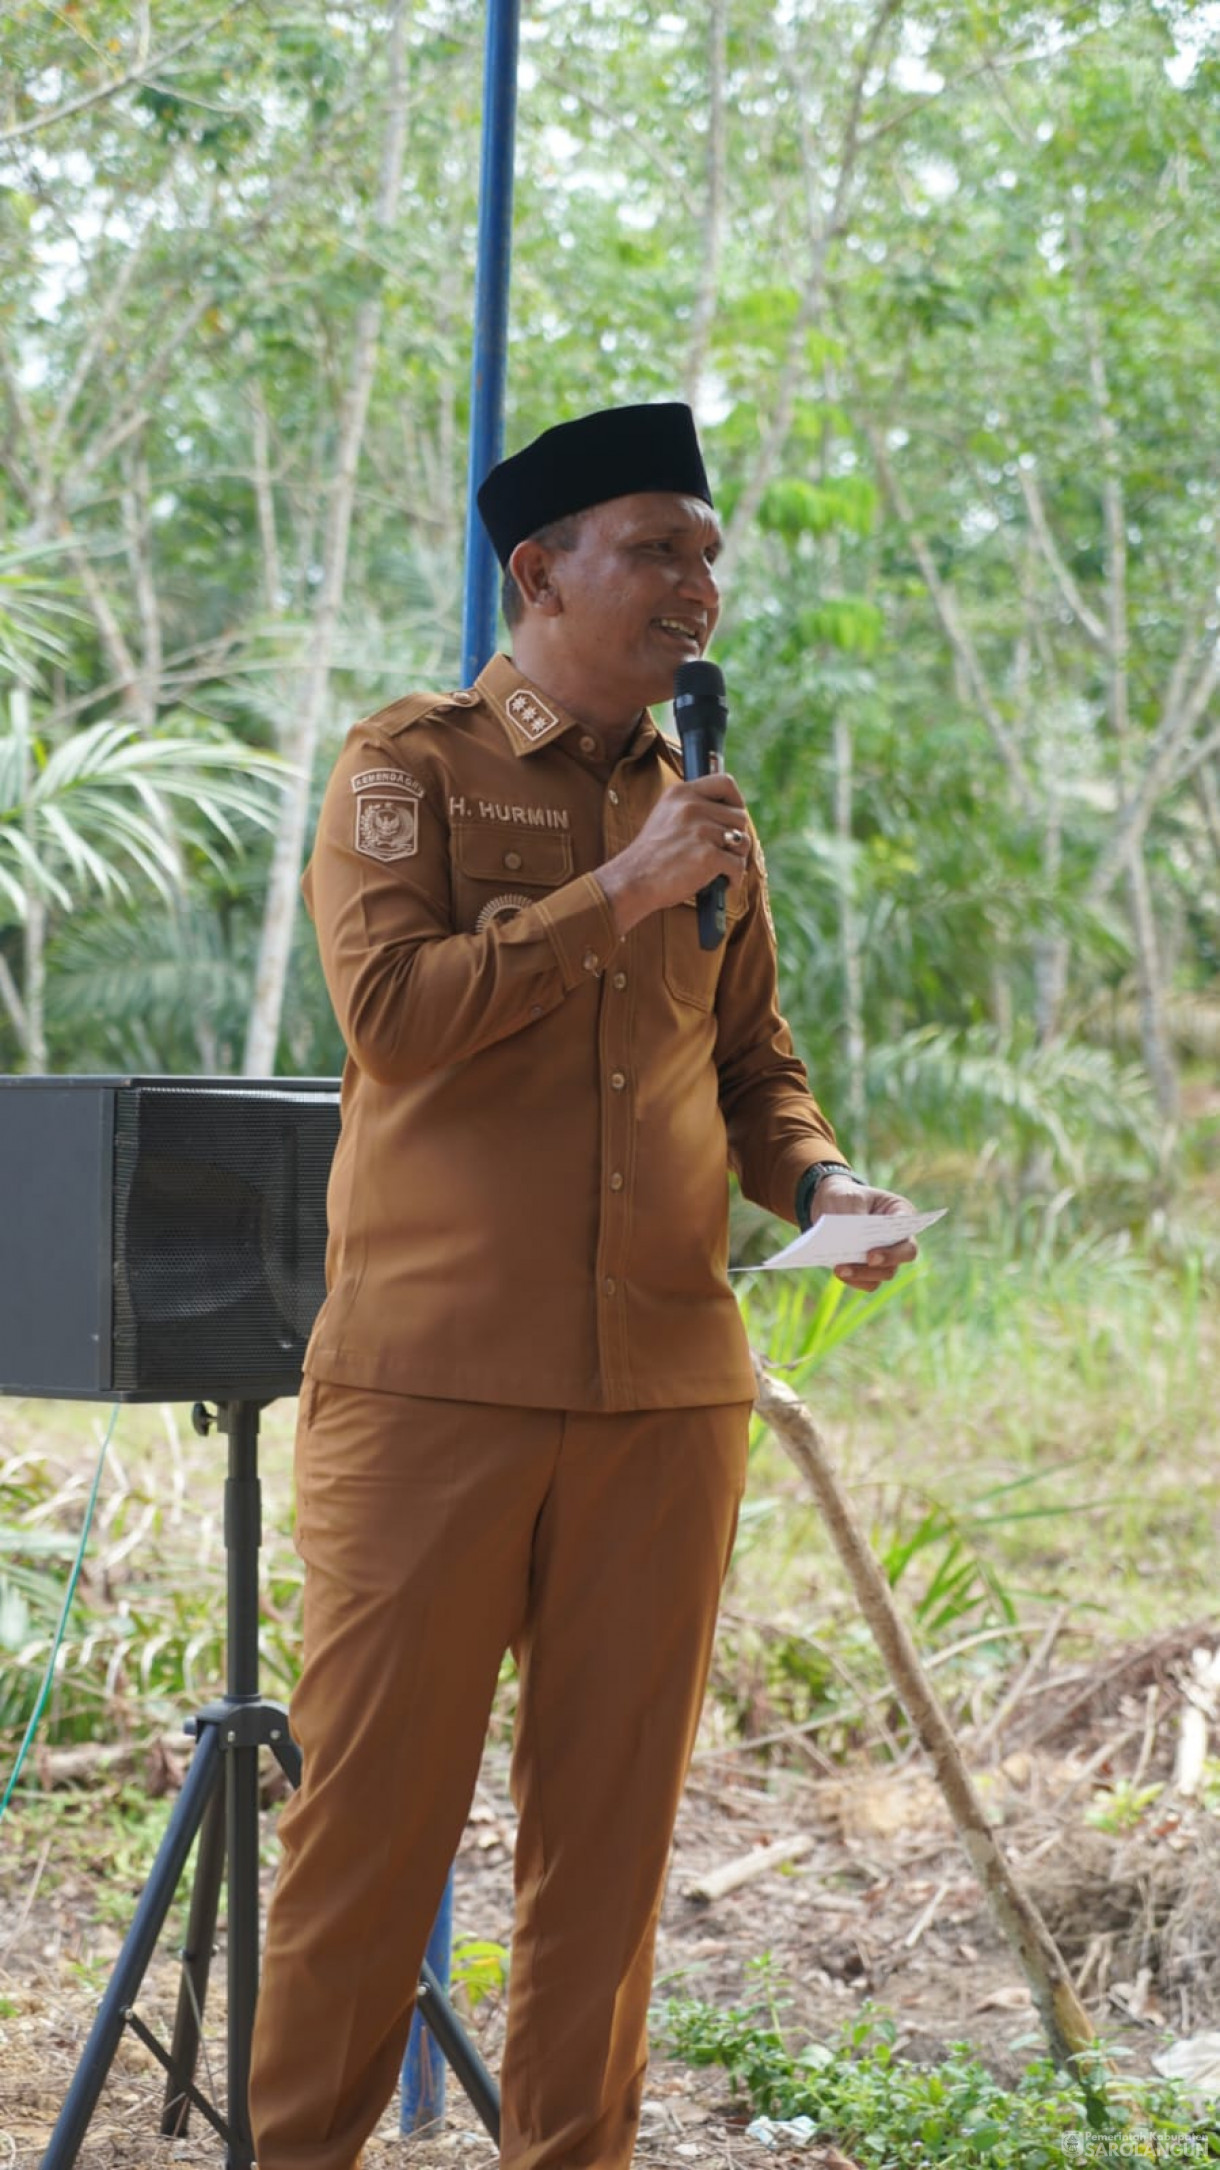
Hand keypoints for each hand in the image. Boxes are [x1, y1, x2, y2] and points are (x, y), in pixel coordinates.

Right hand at [595, 774, 751, 936]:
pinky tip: (723, 883)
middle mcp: (692, 806)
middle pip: (740, 816)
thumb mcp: (666, 816)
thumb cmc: (651, 856)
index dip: (736, 801)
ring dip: (736, 858)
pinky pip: (738, 865)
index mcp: (681, 793)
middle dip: (736, 837)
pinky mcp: (707, 855)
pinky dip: (734, 878)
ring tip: (721, 869)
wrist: (632, 881)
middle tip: (723, 852)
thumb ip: (692, 808)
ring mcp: (700, 830)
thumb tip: (729, 812)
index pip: (725, 783)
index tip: (732, 817)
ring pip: (742, 841)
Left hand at [815, 1176, 918, 1291]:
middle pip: (903, 1255)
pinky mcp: (871, 1269)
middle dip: (886, 1260)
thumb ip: (854, 1214)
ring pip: (886, 1272)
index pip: (908, 1227)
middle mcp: (899, 1237)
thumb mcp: (849, 1197)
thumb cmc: (846, 1197)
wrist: (830, 1206)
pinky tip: (839, 1272)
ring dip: (864, 1274)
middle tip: (868, 1260)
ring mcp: (887, 1255)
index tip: (875, 1250)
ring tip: (840, 1269)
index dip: (897, 1239)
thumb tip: (851, 1238)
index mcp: (900, 1211)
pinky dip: (855, 1280)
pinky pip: (869, 1282)